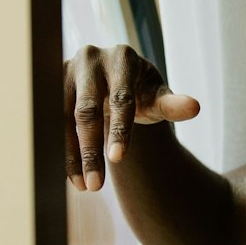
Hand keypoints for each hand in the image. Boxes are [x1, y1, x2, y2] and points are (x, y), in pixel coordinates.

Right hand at [64, 44, 199, 190]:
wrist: (112, 76)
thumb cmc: (140, 89)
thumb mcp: (157, 96)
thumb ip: (172, 104)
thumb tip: (194, 107)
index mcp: (122, 58)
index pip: (121, 98)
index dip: (119, 129)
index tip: (118, 159)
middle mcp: (90, 59)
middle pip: (87, 111)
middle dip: (91, 150)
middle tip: (96, 186)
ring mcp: (66, 70)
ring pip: (63, 119)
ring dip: (72, 155)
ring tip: (84, 187)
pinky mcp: (50, 85)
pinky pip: (52, 122)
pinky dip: (62, 150)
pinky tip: (72, 176)